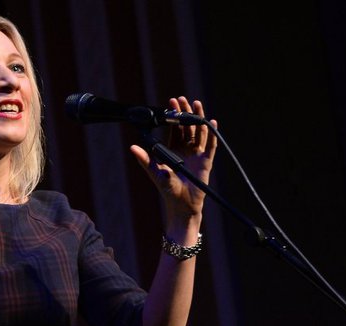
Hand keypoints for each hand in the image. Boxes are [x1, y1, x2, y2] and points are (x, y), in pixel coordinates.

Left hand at [129, 96, 217, 224]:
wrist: (182, 205)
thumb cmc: (167, 190)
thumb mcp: (155, 172)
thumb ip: (145, 159)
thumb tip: (133, 147)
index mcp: (172, 150)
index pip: (173, 128)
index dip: (172, 116)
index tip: (171, 103)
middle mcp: (185, 150)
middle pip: (186, 127)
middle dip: (184, 112)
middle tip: (182, 99)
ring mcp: (196, 154)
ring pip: (199, 132)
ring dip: (198, 118)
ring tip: (197, 104)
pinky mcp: (206, 161)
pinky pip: (210, 145)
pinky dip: (212, 134)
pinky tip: (212, 122)